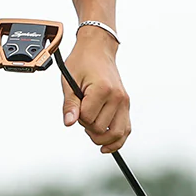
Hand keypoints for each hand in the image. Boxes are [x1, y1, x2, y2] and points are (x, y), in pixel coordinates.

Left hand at [61, 27, 129, 153]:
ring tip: (90, 129)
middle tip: (81, 114)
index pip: (87, 118)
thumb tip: (69, 123)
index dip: (77, 117)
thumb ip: (70, 104)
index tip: (75, 106)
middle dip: (87, 126)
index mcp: (102, 89)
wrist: (98, 50)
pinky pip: (126, 130)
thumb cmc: (82, 63)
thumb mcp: (69, 81)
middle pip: (101, 129)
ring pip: (116, 134)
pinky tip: (105, 145)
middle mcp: (117, 97)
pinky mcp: (126, 105)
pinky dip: (117, 141)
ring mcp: (124, 102)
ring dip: (100, 137)